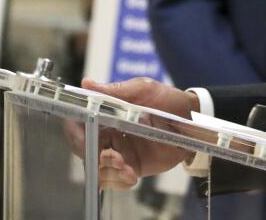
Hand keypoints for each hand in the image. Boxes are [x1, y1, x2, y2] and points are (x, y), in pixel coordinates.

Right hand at [77, 77, 200, 187]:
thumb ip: (115, 90)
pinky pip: (117, 180)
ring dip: (107, 171)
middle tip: (110, 156)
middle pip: (85, 149)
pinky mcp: (132, 166)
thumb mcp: (142, 89)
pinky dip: (119, 181)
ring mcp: (119, 151)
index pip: (78, 123)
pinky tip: (131, 176)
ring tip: (126, 168)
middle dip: (93, 155)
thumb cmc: (165, 99)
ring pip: (98, 168)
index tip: (82, 136)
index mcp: (105, 114)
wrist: (192, 118)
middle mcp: (108, 133)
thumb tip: (86, 83)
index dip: (74, 131)